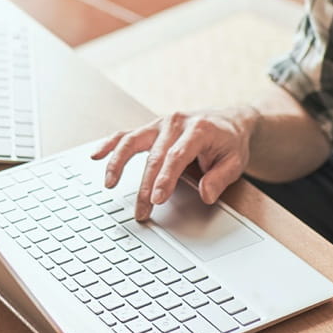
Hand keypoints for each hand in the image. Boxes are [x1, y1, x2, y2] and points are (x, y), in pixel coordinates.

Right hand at [90, 107, 258, 220]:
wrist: (229, 121)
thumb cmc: (230, 143)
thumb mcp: (236, 162)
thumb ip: (221, 178)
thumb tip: (205, 194)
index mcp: (198, 129)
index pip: (177, 156)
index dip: (165, 178)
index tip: (157, 199)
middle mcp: (176, 122)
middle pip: (154, 155)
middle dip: (145, 186)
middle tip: (141, 211)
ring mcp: (161, 123)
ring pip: (133, 140)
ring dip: (118, 162)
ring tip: (109, 184)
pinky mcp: (151, 127)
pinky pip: (126, 134)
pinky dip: (110, 144)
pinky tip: (96, 156)